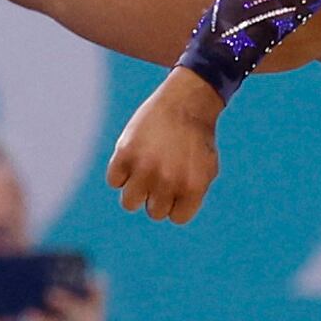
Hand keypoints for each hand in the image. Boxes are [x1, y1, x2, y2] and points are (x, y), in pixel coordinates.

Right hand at [107, 68, 225, 223]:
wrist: (185, 102)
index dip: (176, 202)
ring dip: (136, 189)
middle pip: (154, 212)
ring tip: (144, 171)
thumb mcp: (206, 170)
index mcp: (191, 188)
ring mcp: (145, 167)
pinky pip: (114, 181)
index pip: (176, 217)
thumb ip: (191, 196)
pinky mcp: (124, 153)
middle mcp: (168, 181)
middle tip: (162, 172)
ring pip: (129, 203)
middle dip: (157, 195)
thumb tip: (170, 214)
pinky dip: (120, 171)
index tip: (178, 184)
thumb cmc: (195, 139)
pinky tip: (133, 157)